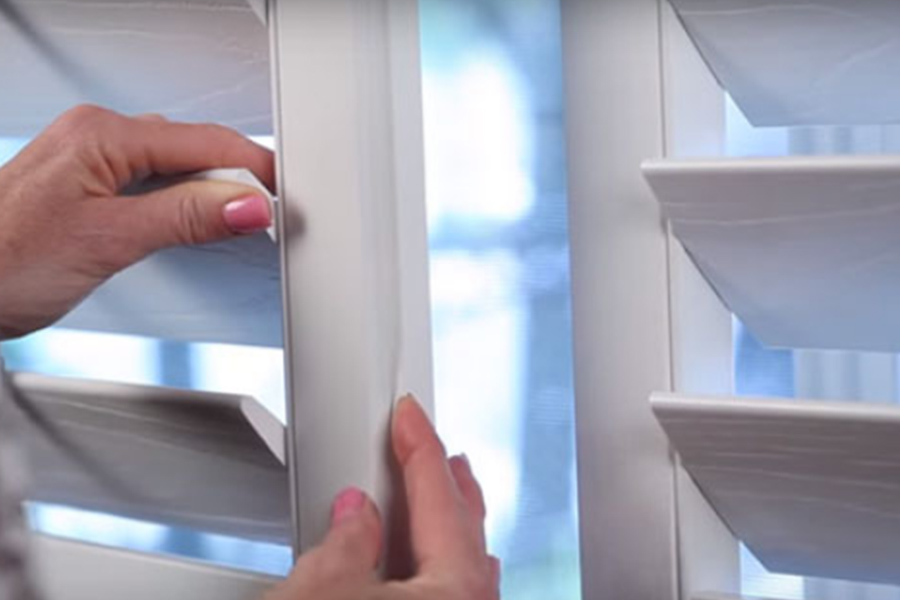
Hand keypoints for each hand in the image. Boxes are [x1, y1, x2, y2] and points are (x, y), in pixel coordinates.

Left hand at [0, 105, 274, 338]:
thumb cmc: (1, 262)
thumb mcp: (110, 240)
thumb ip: (186, 217)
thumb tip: (248, 203)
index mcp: (102, 134)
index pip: (206, 141)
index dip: (255, 168)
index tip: (287, 197)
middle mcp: (97, 136)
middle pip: (195, 149)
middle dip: (237, 180)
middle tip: (269, 219)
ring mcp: (92, 159)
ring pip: (176, 166)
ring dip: (210, 193)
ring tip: (238, 224)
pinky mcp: (90, 186)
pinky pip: (154, 181)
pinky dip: (183, 201)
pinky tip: (193, 223)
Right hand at [266, 397, 499, 599]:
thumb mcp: (320, 592)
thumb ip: (345, 541)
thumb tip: (355, 515)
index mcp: (454, 590)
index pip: (440, 497)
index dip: (420, 444)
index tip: (409, 414)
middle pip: (464, 530)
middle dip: (449, 483)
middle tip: (437, 449)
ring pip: (464, 568)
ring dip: (446, 526)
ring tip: (434, 497)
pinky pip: (450, 594)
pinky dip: (437, 567)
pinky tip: (420, 566)